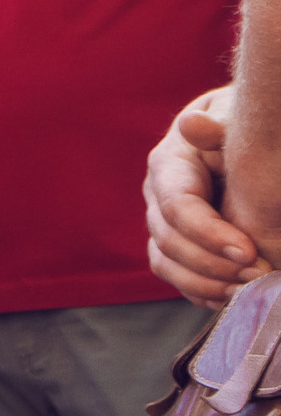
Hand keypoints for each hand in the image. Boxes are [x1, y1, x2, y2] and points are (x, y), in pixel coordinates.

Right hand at [145, 87, 265, 308]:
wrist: (238, 139)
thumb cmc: (241, 127)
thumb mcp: (232, 119)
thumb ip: (216, 127)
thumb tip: (192, 124)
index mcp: (168, 165)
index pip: (177, 206)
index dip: (208, 233)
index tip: (250, 251)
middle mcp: (157, 197)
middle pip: (168, 241)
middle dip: (212, 264)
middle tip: (259, 274)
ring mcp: (163, 223)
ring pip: (166, 264)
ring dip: (206, 283)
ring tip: (248, 289)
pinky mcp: (175, 245)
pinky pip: (177, 277)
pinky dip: (202, 292)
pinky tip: (234, 296)